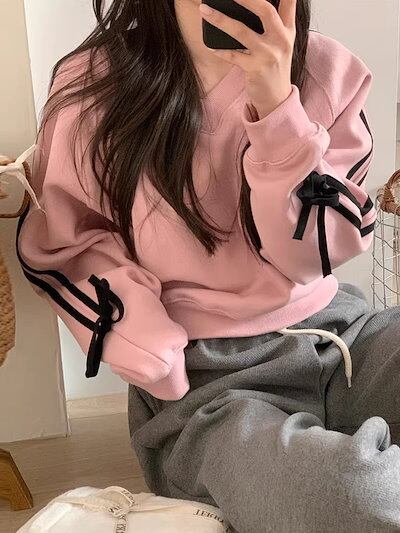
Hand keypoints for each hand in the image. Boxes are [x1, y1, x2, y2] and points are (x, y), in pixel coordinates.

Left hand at [198, 0, 296, 119]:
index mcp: (287, 31)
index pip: (290, 3)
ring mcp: (268, 55)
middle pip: (265, 11)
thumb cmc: (274, 68)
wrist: (276, 99)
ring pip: (242, 32)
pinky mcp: (256, 69)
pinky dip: (221, 51)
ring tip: (205, 11)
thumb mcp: (281, 44)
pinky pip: (234, 56)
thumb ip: (274, 24)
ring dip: (221, 20)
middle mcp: (280, 40)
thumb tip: (253, 5)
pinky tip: (211, 47)